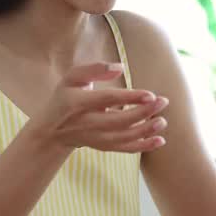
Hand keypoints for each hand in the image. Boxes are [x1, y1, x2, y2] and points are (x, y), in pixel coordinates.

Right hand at [28, 62, 168, 153]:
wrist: (52, 131)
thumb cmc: (65, 97)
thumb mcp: (72, 78)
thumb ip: (94, 68)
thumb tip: (120, 67)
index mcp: (78, 102)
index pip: (108, 99)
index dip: (130, 98)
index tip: (151, 95)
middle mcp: (87, 122)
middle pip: (119, 120)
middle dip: (144, 113)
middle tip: (163, 102)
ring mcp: (95, 137)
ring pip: (124, 137)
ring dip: (146, 130)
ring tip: (163, 120)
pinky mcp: (103, 146)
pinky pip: (125, 149)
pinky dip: (143, 146)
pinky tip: (160, 140)